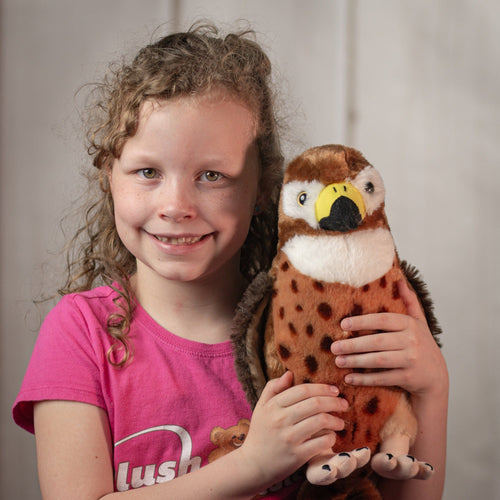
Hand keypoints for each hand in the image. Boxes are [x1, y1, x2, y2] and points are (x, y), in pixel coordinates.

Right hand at [238, 371, 347, 486]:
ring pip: (320, 421)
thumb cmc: (260, 433)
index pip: (303, 390)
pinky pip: (321, 442)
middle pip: (315, 403)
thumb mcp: (261, 407)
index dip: (322, 388)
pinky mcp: (297, 455)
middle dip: (334, 402)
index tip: (334, 390)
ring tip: (340, 422)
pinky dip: (331, 437)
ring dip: (335, 420)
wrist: (252, 465)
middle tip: (344, 403)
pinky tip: (332, 436)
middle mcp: (281, 419)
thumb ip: (273, 388)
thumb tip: (289, 373)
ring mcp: (289, 438)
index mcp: (273, 405)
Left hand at [330, 280, 446, 396]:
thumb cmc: (421, 344)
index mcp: (410, 324)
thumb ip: (409, 301)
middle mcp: (412, 341)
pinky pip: (382, 378)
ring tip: (338, 361)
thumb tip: (399, 279)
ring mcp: (411, 360)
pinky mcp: (408, 378)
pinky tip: (349, 378)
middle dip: (352, 345)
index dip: (362, 321)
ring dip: (355, 361)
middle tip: (333, 347)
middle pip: (377, 342)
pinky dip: (364, 379)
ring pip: (378, 360)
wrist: (436, 376)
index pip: (383, 319)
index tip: (342, 324)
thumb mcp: (418, 322)